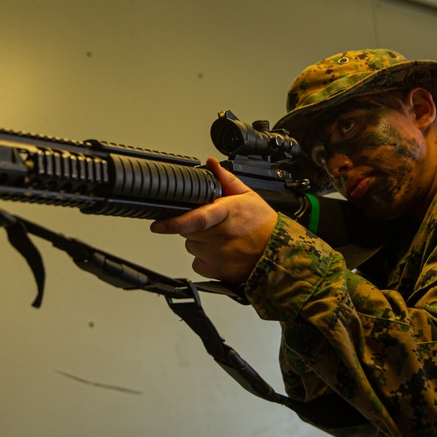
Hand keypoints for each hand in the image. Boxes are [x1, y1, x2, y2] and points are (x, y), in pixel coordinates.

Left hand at [149, 158, 277, 282]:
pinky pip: (197, 263)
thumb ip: (226, 180)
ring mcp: (217, 256)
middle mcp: (220, 236)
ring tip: (221, 239)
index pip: (195, 218)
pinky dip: (204, 259)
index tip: (157, 224)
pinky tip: (220, 253)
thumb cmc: (264, 226)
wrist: (279, 255)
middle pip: (187, 230)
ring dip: (199, 242)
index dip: (173, 222)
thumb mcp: (248, 197)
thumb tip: (211, 164)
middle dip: (193, 226)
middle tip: (211, 224)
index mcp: (226, 214)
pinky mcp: (216, 272)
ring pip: (191, 246)